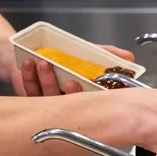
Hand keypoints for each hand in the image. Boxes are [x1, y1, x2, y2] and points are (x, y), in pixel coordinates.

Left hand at [11, 45, 134, 95]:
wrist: (33, 52)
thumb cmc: (62, 56)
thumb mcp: (88, 51)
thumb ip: (107, 54)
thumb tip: (128, 57)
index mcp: (81, 94)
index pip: (87, 102)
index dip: (85, 97)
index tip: (82, 86)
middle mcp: (64, 100)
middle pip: (66, 104)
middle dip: (68, 94)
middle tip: (69, 81)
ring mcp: (46, 101)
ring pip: (47, 96)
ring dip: (46, 80)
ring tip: (44, 63)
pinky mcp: (30, 95)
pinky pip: (28, 89)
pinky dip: (28, 76)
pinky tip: (29, 63)